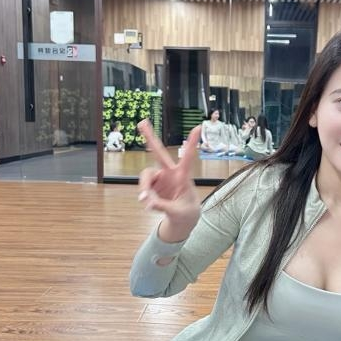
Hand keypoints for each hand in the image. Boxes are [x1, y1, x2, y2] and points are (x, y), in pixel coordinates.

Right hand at [137, 120, 201, 240]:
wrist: (183, 219)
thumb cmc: (186, 213)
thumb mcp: (177, 213)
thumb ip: (162, 206)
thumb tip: (147, 200)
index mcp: (183, 177)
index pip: (188, 158)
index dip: (192, 143)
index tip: (198, 127)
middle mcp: (170, 173)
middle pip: (158, 153)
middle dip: (149, 137)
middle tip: (142, 121)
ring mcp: (160, 178)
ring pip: (145, 176)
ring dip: (144, 187)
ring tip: (146, 202)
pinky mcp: (152, 185)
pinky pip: (143, 188)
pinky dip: (145, 197)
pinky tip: (152, 206)